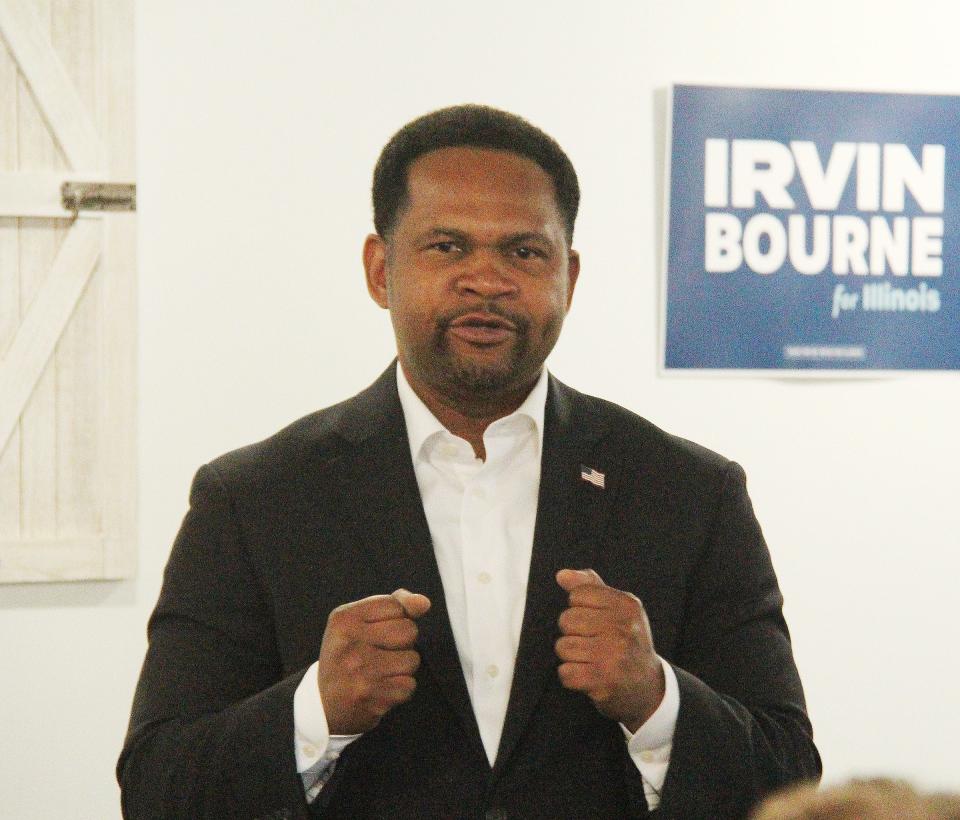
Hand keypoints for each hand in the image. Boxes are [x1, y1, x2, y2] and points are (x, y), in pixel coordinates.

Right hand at [316, 588, 430, 734]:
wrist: (324, 704)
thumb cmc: (348, 655)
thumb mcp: (359, 622)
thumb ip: (394, 605)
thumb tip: (423, 603)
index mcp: (345, 619)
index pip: (396, 605)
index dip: (395, 619)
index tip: (376, 632)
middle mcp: (350, 643)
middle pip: (409, 630)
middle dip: (403, 642)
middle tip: (380, 653)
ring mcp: (360, 671)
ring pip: (412, 660)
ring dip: (403, 668)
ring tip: (380, 672)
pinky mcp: (371, 696)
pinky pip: (408, 685)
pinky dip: (400, 689)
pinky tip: (380, 689)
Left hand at [555, 568, 664, 731]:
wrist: (648, 688)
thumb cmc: (627, 642)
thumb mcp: (618, 609)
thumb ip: (590, 587)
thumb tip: (562, 575)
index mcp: (627, 605)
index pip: (578, 595)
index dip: (580, 608)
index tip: (597, 622)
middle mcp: (623, 628)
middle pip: (567, 620)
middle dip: (574, 633)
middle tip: (595, 644)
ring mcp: (614, 656)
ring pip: (563, 646)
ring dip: (572, 657)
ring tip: (593, 660)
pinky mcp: (603, 682)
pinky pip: (565, 672)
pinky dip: (572, 677)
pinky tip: (589, 676)